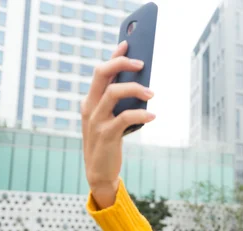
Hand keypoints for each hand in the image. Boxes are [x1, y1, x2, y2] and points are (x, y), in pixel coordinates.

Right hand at [81, 40, 155, 208]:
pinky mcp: (106, 135)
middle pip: (102, 74)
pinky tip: (152, 116)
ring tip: (151, 92)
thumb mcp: (110, 120)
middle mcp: (90, 107)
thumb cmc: (109, 143)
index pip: (100, 72)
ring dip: (135, 89)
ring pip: (113, 93)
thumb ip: (119, 104)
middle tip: (141, 64)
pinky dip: (140, 114)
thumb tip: (141, 86)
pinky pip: (124, 118)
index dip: (114, 57)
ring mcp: (96, 120)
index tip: (127, 45)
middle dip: (121, 63)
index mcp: (90, 101)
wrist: (99, 173)